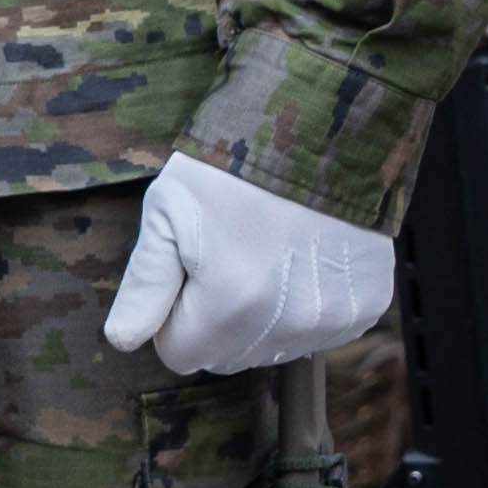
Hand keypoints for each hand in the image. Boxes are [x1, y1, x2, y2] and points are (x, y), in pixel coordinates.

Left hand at [97, 150, 393, 378]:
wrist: (321, 130)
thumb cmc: (234, 169)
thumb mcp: (168, 213)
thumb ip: (145, 284)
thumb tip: (121, 340)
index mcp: (230, 304)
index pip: (180, 354)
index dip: (175, 314)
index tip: (189, 272)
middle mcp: (286, 324)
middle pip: (227, 357)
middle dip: (216, 321)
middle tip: (228, 260)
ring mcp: (332, 319)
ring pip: (274, 350)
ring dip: (263, 319)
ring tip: (268, 256)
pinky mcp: (366, 307)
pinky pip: (320, 334)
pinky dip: (307, 307)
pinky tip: (304, 261)